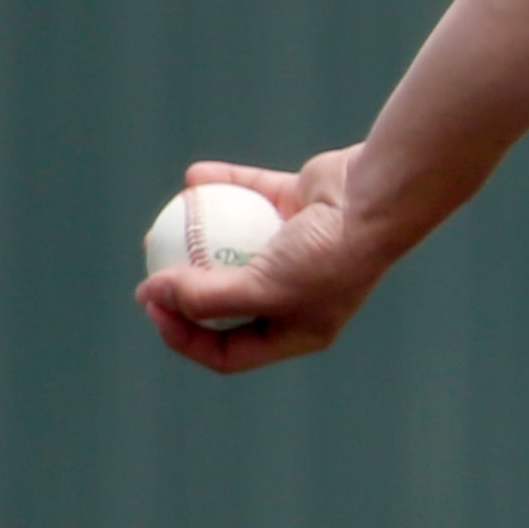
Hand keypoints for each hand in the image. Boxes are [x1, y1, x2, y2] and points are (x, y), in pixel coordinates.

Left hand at [135, 147, 393, 373]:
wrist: (378, 198)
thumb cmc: (327, 256)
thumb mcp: (262, 290)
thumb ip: (204, 297)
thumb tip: (150, 293)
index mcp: (296, 329)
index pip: (227, 350)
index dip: (183, 335)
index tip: (153, 307)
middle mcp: (297, 293)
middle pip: (226, 299)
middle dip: (183, 287)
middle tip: (151, 270)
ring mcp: (298, 248)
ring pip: (235, 244)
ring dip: (198, 234)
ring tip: (165, 222)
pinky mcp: (299, 206)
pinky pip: (252, 197)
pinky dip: (226, 186)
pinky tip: (195, 177)